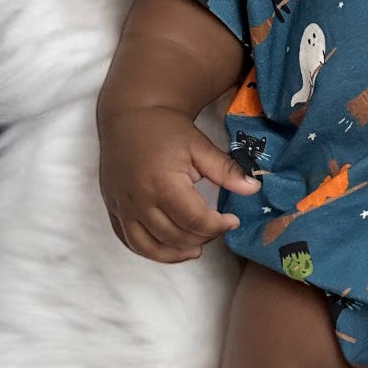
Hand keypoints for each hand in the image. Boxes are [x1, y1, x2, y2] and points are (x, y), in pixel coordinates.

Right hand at [98, 105, 259, 262]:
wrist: (129, 115)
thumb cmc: (165, 129)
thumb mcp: (199, 146)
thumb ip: (226, 170)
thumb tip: (254, 188)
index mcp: (162, 183)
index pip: (195, 220)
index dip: (218, 226)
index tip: (232, 220)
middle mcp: (139, 200)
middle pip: (175, 236)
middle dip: (202, 237)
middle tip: (216, 227)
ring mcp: (123, 207)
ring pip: (151, 246)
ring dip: (177, 252)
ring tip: (197, 247)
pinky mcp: (113, 209)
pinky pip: (130, 241)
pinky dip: (151, 250)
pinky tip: (170, 247)